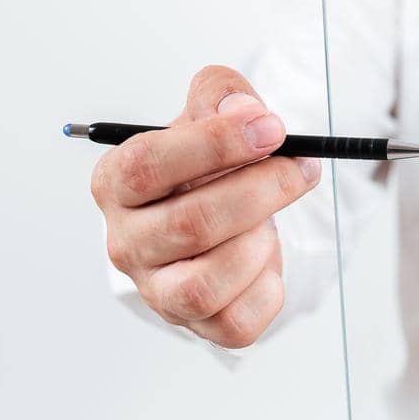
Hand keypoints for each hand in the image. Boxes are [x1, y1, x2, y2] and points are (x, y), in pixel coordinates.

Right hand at [90, 66, 321, 348]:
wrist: (218, 213)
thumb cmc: (206, 165)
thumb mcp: (210, 113)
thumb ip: (221, 96)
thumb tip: (245, 112)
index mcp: (116, 183)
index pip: (148, 164)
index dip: (216, 145)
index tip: (272, 129)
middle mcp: (126, 241)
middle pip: (191, 224)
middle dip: (261, 191)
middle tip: (301, 168)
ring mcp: (156, 289)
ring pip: (205, 284)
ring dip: (258, 243)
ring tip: (271, 220)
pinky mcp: (194, 323)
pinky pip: (236, 322)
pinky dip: (266, 289)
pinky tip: (266, 259)